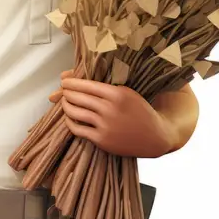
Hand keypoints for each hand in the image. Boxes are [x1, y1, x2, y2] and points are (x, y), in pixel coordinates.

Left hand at [52, 75, 174, 157]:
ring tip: (64, 102)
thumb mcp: (127, 92)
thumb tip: (80, 79)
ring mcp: (105, 125)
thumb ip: (105, 85)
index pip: (86, 85)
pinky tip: (69, 118)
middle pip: (78, 97)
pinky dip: (70, 122)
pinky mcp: (102, 140)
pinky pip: (78, 129)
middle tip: (63, 91)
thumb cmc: (140, 111)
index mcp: (117, 94)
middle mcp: (110, 109)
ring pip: (75, 112)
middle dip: (66, 93)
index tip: (65, 81)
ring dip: (66, 106)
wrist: (155, 136)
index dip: (71, 83)